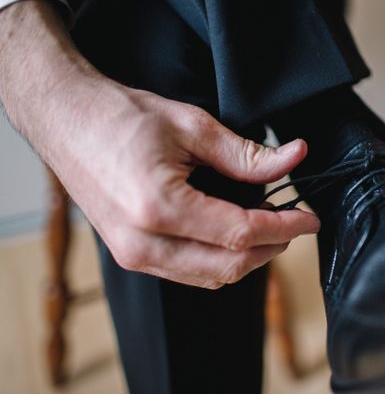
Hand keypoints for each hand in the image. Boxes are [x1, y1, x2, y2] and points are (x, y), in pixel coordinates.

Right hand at [0, 0, 319, 288]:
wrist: (65, 119)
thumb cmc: (119, 116)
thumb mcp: (191, 126)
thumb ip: (246, 154)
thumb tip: (294, 158)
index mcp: (158, 207)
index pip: (241, 234)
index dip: (284, 228)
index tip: (309, 218)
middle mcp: (142, 242)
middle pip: (228, 267)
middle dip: (271, 247)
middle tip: (293, 221)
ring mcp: (132, 254)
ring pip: (209, 277)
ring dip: (247, 258)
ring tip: (268, 226)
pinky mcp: (129, 254)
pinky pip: (187, 272)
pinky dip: (219, 260)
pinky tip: (233, 235)